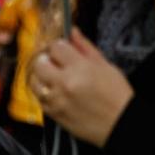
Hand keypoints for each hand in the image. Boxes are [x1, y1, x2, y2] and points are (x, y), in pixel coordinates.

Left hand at [30, 29, 133, 147]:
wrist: (120, 123)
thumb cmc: (117, 95)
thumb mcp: (106, 66)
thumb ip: (86, 48)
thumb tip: (73, 32)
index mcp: (80, 68)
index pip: (56, 46)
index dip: (60, 46)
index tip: (64, 49)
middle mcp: (64, 83)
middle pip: (39, 62)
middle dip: (47, 59)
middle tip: (57, 62)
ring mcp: (56, 99)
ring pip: (34, 80)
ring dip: (42, 76)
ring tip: (55, 77)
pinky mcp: (52, 113)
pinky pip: (38, 98)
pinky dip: (44, 92)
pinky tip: (57, 91)